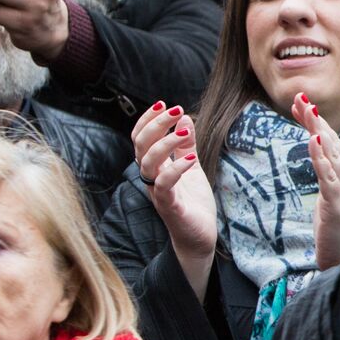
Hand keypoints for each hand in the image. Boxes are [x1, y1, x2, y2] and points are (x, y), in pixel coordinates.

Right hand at [131, 102, 216, 299]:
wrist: (199, 236)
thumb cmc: (193, 202)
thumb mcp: (191, 167)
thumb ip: (186, 144)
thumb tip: (184, 117)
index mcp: (154, 166)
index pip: (140, 137)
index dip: (147, 119)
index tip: (164, 103)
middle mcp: (151, 177)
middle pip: (140, 145)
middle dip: (155, 124)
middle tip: (175, 110)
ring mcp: (158, 192)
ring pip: (147, 162)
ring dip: (165, 142)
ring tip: (184, 131)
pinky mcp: (169, 206)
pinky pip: (164, 184)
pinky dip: (176, 168)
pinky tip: (190, 158)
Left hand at [291, 92, 339, 270]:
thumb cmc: (339, 232)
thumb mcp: (332, 199)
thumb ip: (329, 177)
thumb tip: (321, 157)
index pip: (330, 142)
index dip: (316, 122)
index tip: (300, 103)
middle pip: (331, 142)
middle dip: (314, 119)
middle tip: (299, 97)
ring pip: (330, 155)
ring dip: (317, 131)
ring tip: (306, 111)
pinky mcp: (336, 206)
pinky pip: (328, 178)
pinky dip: (320, 158)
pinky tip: (313, 142)